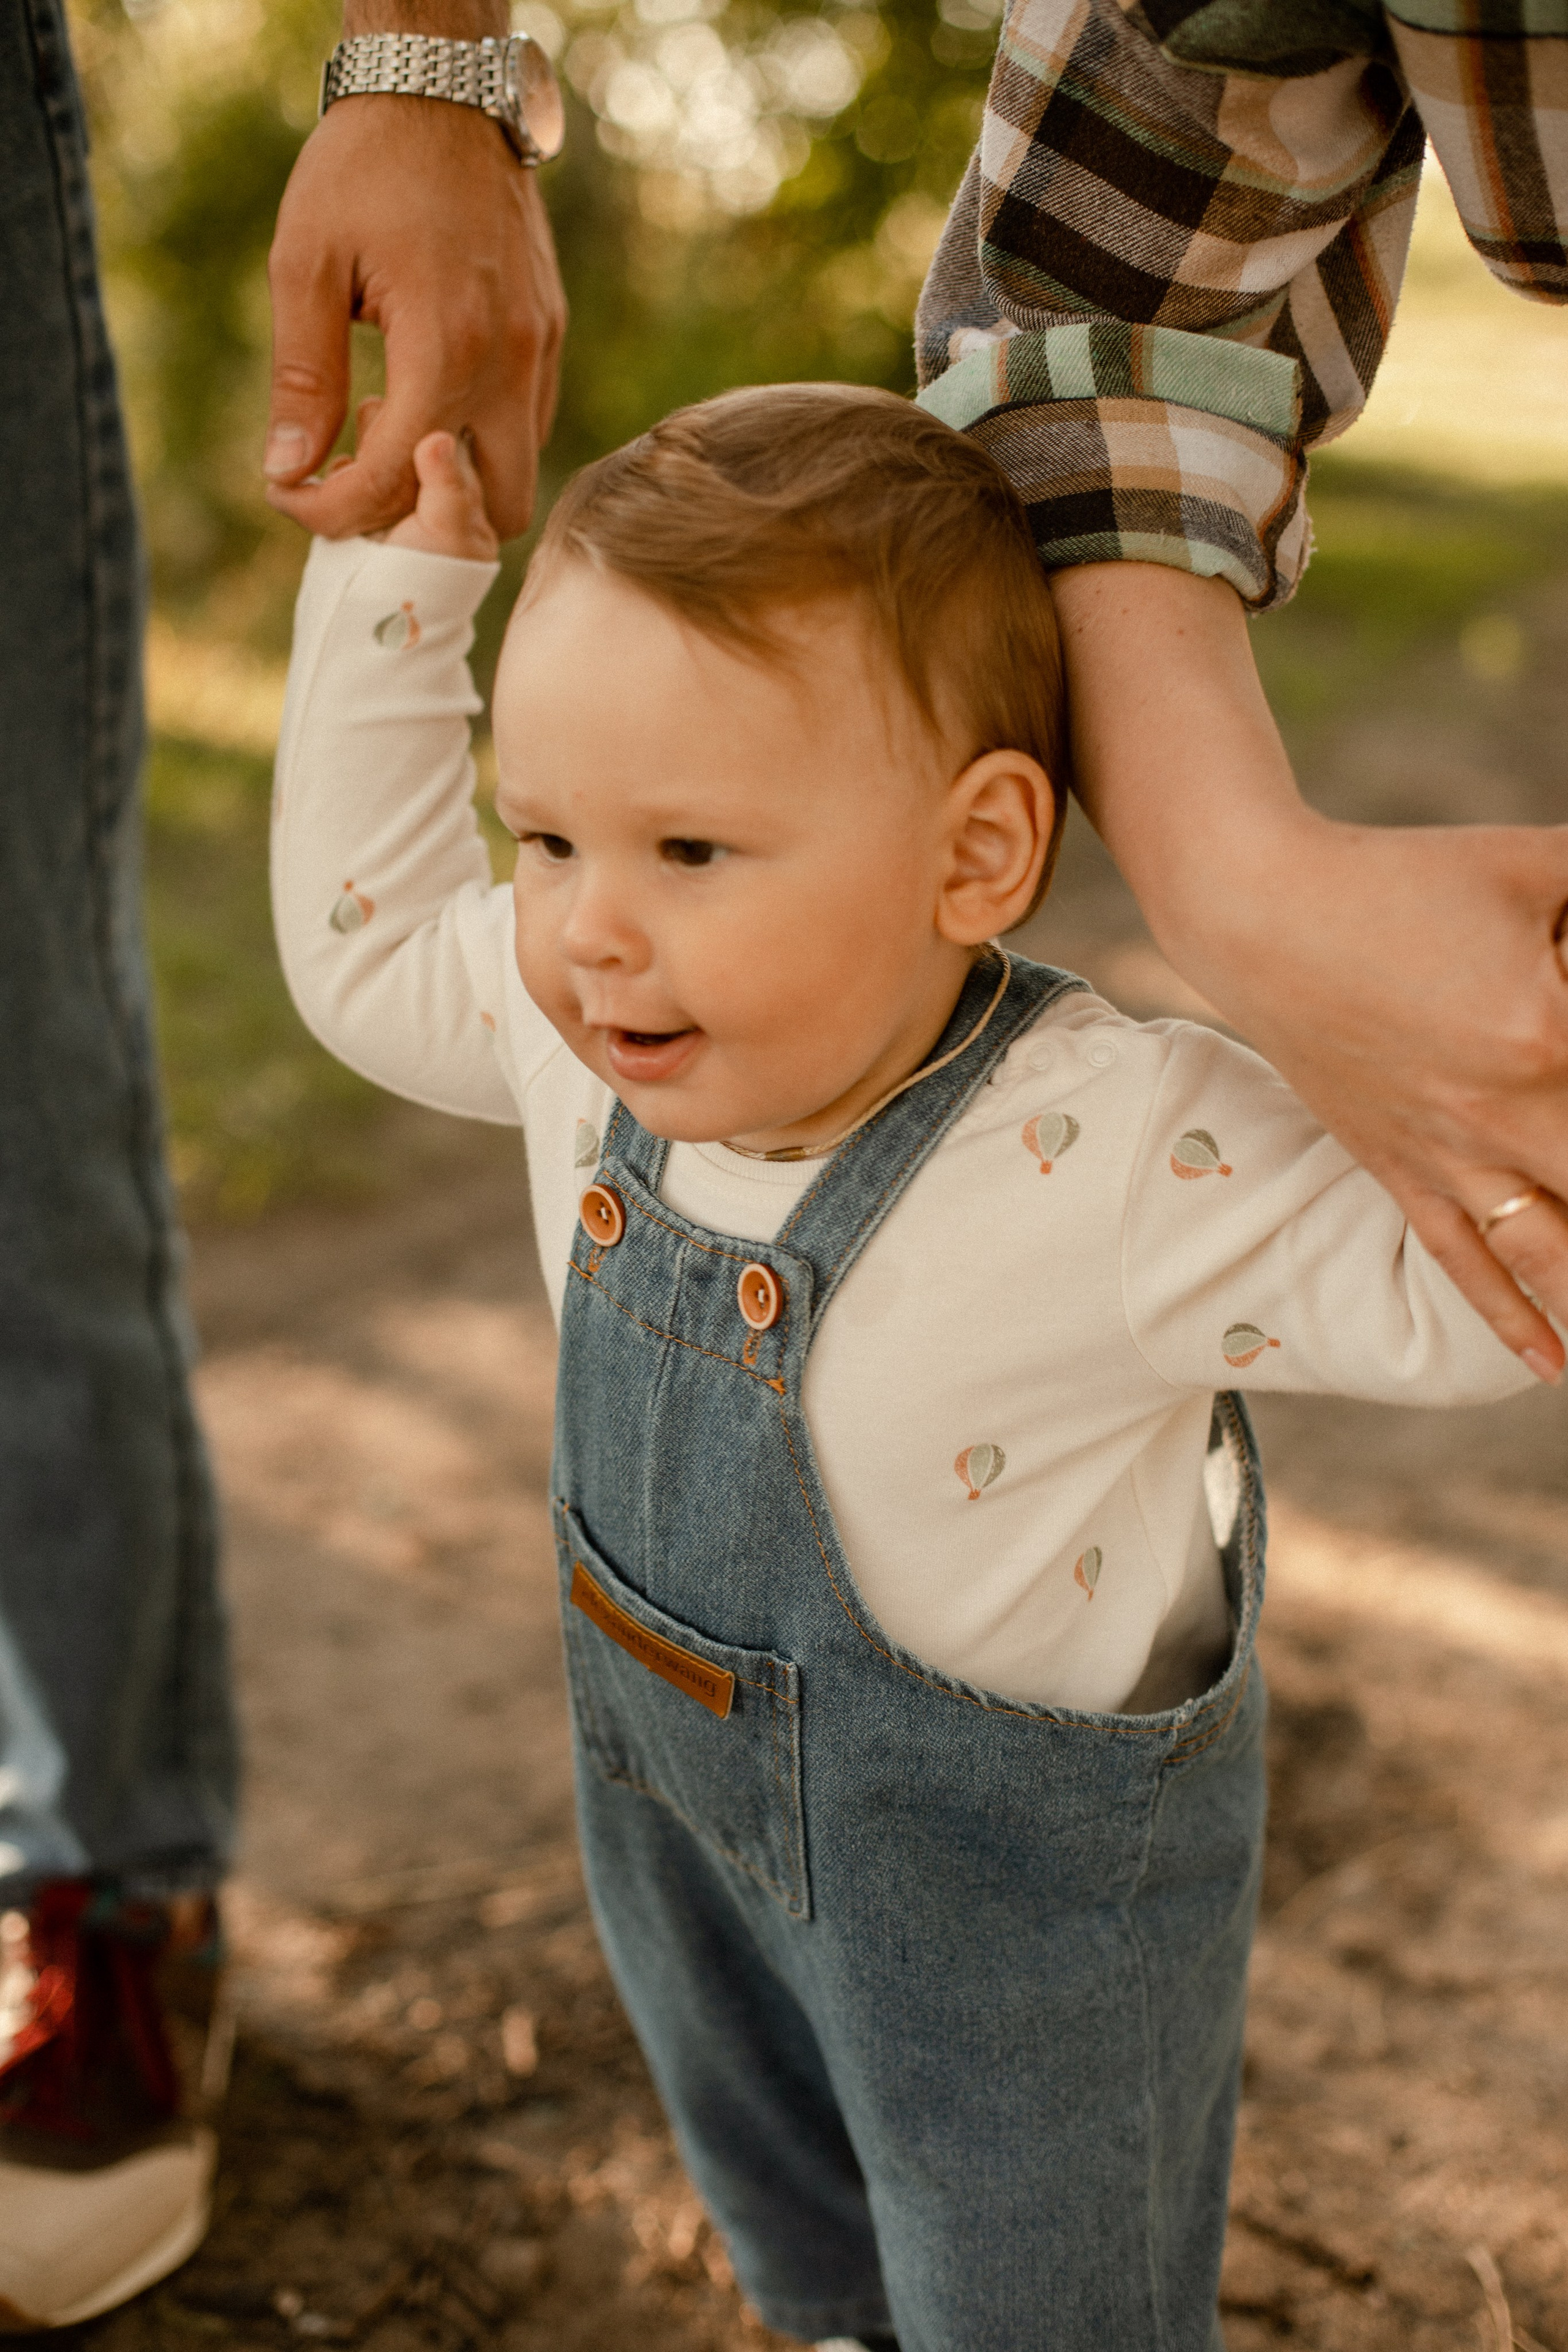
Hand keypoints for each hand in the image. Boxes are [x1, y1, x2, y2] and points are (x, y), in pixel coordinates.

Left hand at [264, 94, 564, 539]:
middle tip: (360, 477)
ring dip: (454, 474)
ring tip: (388, 427)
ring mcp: (538, 347)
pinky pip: (528, 419)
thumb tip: (288, 471)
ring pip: (518, 468)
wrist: (442, 88)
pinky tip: (424, 391)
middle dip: (423, 517)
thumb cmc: (364, 167)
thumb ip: (301, 377)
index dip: (336, 512)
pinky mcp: (548, 330)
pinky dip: (479, 433)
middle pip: (491, 509)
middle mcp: (508, 360)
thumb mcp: (306, 264)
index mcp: (445, 347)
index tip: (292, 499)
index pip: (397, 480)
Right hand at [1053, 562, 1567, 1379]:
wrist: (1261, 912)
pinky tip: (1559, 1370)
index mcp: (1548, 1030)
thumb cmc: (1408, 876)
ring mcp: (1447, 1152)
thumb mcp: (1539, 865)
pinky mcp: (1399, 1169)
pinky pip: (1464, 1265)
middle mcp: (1502, 1111)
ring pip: (1553, 1257)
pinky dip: (1514, 1323)